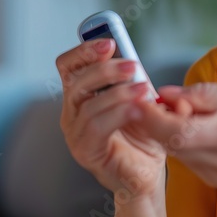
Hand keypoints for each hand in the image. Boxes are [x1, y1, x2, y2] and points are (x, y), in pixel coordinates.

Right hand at [56, 39, 165, 199]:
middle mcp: (73, 112)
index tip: (109, 43)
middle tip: (133, 66)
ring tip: (144, 90)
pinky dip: (118, 113)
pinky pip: (96, 127)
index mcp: (82, 95)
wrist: (147, 174)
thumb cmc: (143, 136)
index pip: (69, 65)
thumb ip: (136, 81)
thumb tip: (135, 61)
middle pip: (76, 81)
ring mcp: (75, 133)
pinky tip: (138, 109)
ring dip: (118, 92)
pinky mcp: (85, 151)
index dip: (84, 50)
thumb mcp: (141, 100)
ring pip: (88, 104)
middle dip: (105, 69)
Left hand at [136, 80, 216, 188]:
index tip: (137, 96)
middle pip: (169, 142)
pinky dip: (180, 137)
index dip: (151, 115)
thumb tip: (167, 93)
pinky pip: (184, 155)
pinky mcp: (211, 179)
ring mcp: (215, 175)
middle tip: (162, 95)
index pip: (177, 131)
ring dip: (168, 127)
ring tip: (186, 106)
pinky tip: (195, 123)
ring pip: (173, 149)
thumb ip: (205, 93)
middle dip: (155, 118)